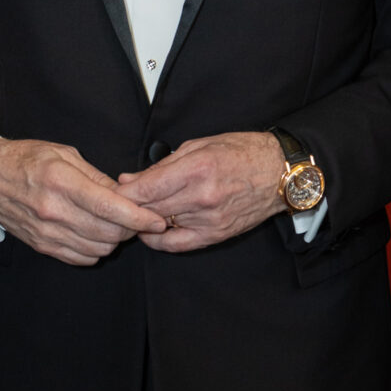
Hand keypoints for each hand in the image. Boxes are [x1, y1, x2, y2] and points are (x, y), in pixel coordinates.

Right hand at [0, 136, 167, 264]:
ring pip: (97, 249)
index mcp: (61, 182)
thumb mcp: (63, 154)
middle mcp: (53, 211)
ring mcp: (46, 232)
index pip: (110, 208)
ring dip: (113, 240)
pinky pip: (80, 258)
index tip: (157, 220)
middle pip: (108, 233)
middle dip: (130, 229)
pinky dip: (95, 250)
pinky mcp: (41, 245)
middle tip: (136, 218)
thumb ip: (96, 177)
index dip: (139, 217)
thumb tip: (126, 194)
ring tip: (114, 225)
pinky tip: (94, 234)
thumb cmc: (25, 160)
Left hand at [118, 132, 287, 251]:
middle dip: (129, 207)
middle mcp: (202, 196)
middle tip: (117, 204)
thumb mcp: (199, 146)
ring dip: (143, 221)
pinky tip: (151, 232)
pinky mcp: (216, 234)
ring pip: (160, 226)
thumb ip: (162, 165)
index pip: (146, 188)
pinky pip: (177, 245)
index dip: (123, 192)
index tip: (111, 192)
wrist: (279, 173)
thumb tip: (129, 179)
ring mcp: (209, 219)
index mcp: (197, 168)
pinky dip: (159, 240)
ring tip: (134, 214)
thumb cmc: (241, 152)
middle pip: (149, 209)